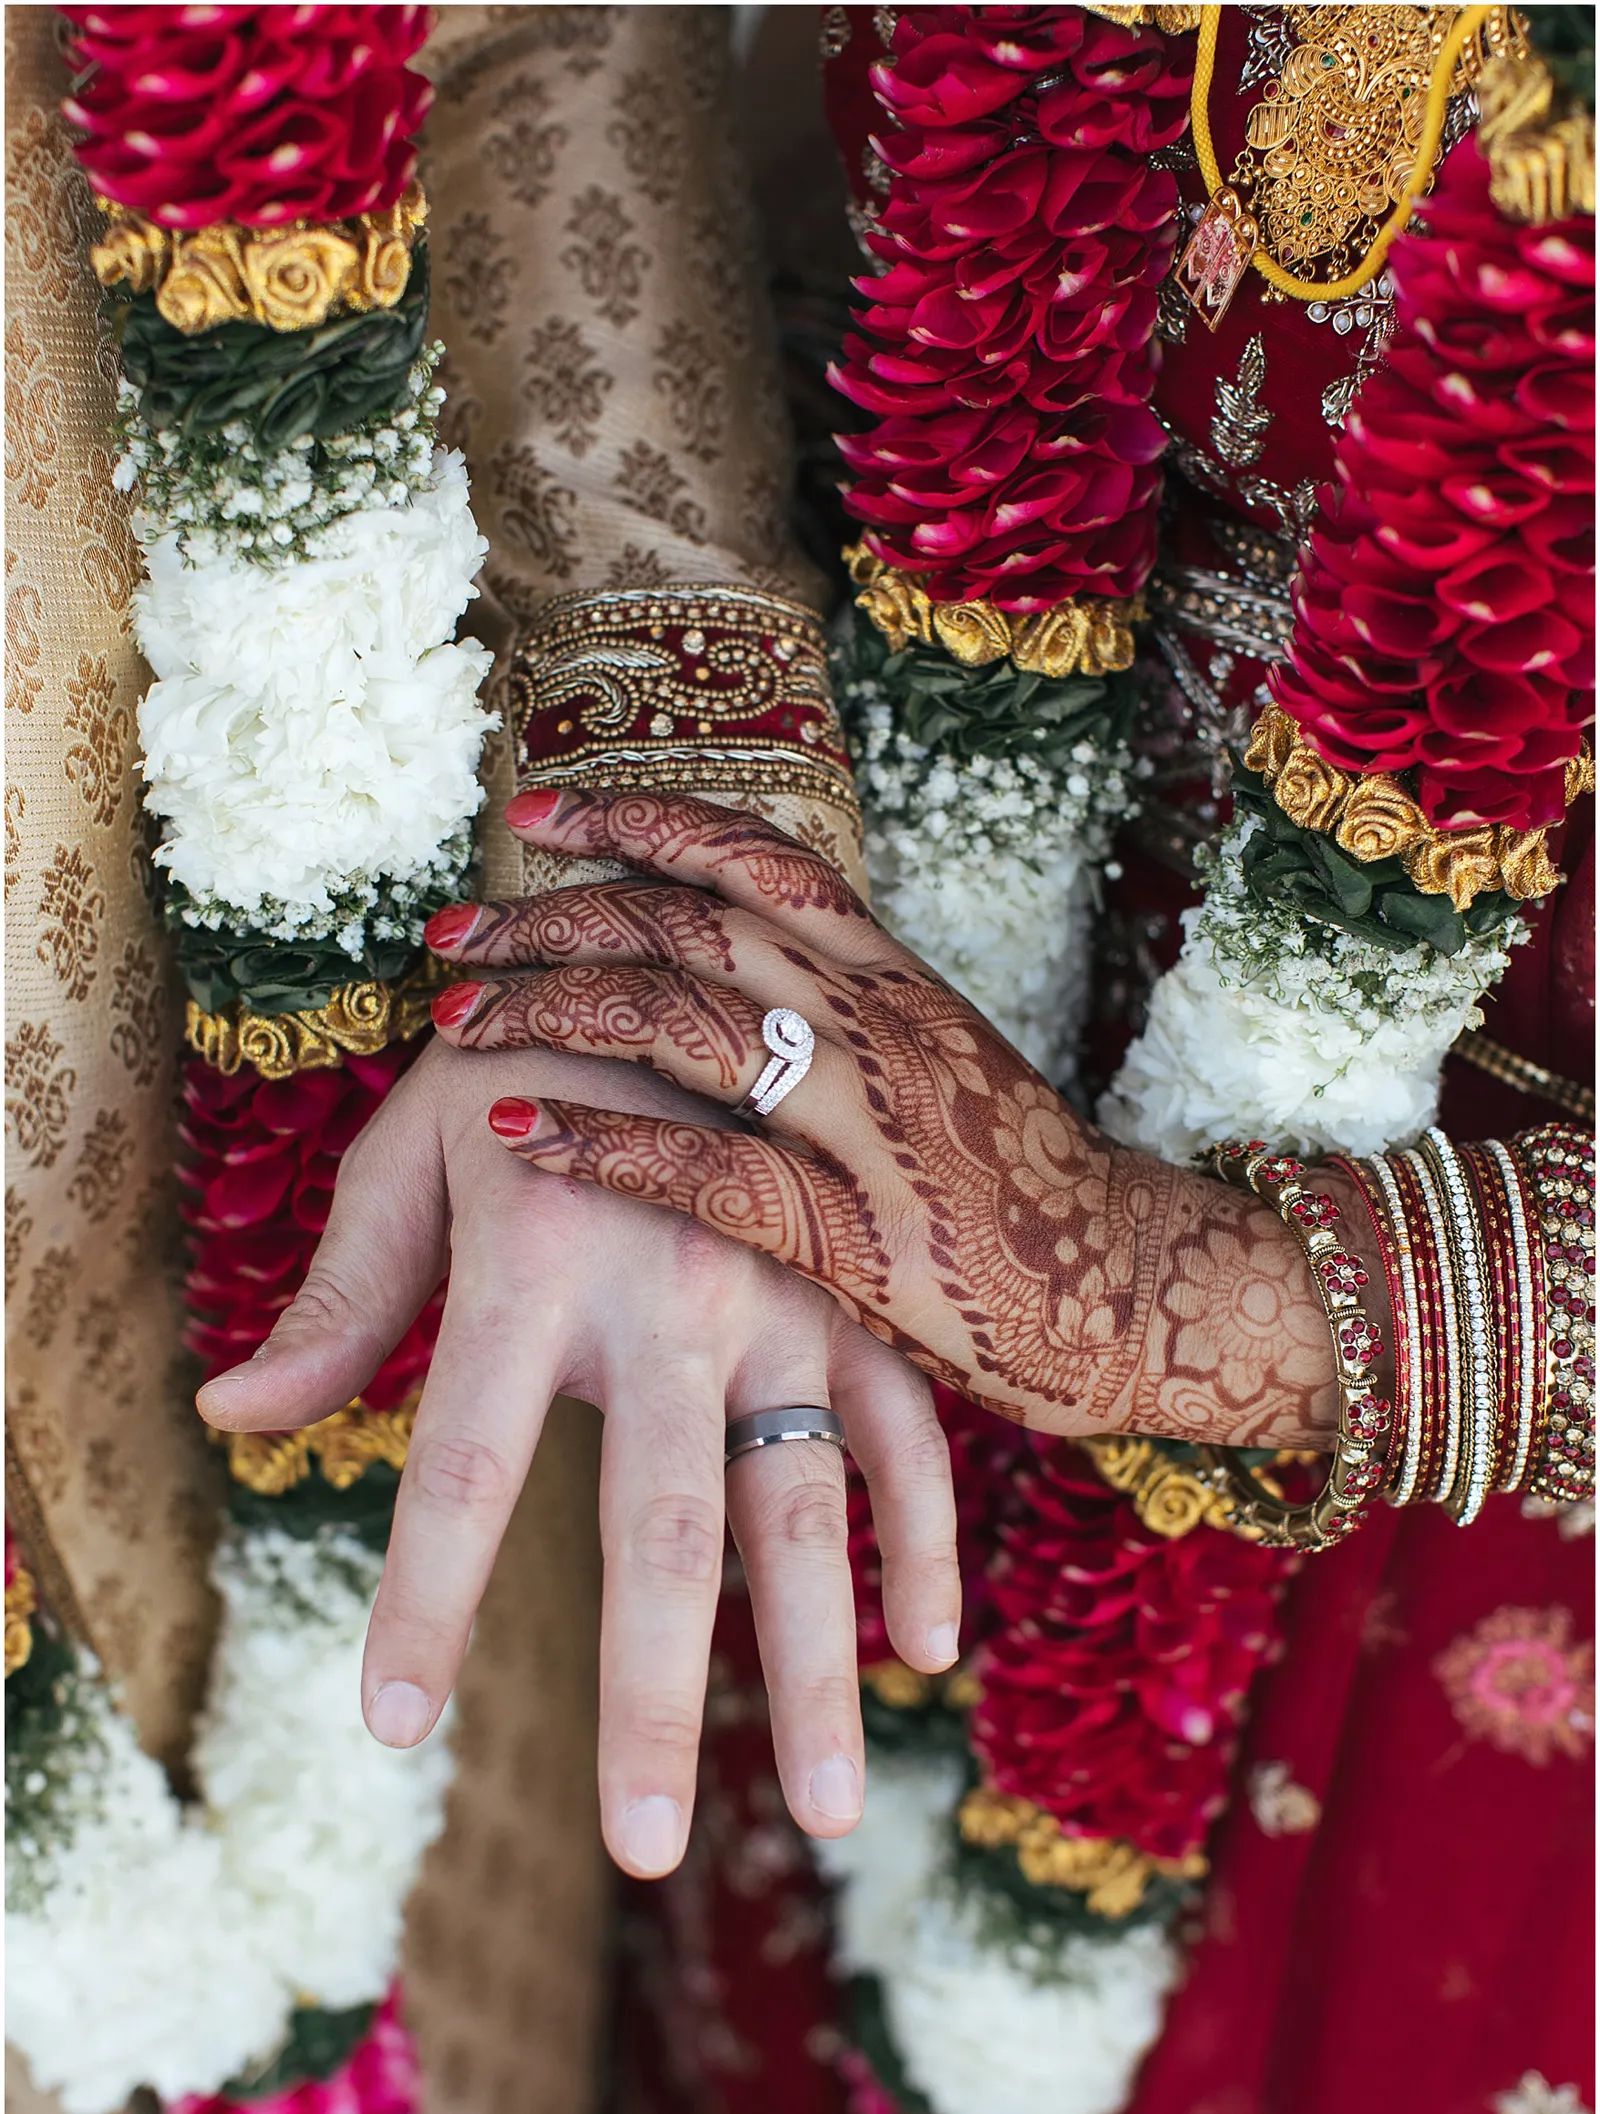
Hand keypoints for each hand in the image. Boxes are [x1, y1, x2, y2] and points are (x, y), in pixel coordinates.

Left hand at [196, 1037, 959, 1872]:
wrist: (689, 936)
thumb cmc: (525, 1051)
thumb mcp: (413, 1148)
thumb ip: (342, 1296)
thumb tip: (238, 1418)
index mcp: (539, 1260)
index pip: (466, 1467)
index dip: (426, 1600)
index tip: (396, 1727)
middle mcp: (674, 1294)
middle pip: (660, 1531)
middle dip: (650, 1700)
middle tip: (644, 1847)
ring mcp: (788, 1299)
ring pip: (801, 1510)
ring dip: (812, 1669)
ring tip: (828, 1812)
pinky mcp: (860, 1294)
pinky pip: (905, 1433)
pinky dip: (918, 1540)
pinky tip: (924, 1651)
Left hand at [426, 786, 1346, 1449]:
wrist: (1141, 1287)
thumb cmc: (1022, 1187)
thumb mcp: (938, 1066)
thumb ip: (842, 1015)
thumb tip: (727, 978)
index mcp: (889, 976)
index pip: (749, 856)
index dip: (633, 821)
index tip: (536, 818)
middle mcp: (876, 1021)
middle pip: (686, 927)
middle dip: (553, 920)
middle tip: (452, 936)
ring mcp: (871, 1121)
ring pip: (683, 1024)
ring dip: (553, 1012)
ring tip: (459, 1022)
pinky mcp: (864, 1233)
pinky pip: (710, 1172)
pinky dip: (604, 1146)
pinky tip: (520, 1136)